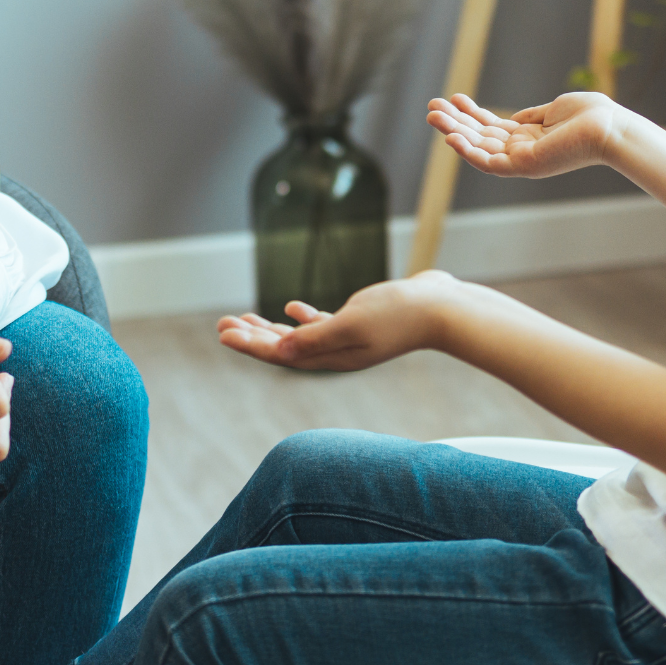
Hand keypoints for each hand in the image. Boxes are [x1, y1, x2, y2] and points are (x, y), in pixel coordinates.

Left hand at [215, 272, 466, 371]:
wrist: (443, 309)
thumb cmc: (399, 315)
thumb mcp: (352, 324)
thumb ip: (316, 337)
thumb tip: (278, 349)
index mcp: (332, 357)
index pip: (281, 355)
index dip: (250, 345)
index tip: (223, 334)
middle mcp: (337, 353)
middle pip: (284, 349)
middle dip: (252, 337)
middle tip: (222, 325)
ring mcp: (349, 339)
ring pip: (300, 337)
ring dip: (271, 328)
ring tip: (244, 319)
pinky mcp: (360, 322)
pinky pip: (323, 324)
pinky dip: (304, 317)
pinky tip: (291, 307)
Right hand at [427, 92, 622, 178]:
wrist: (610, 127)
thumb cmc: (592, 116)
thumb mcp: (554, 110)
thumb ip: (533, 116)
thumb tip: (515, 118)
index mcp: (530, 138)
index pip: (492, 128)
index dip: (471, 115)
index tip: (453, 99)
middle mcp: (523, 152)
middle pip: (480, 137)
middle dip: (455, 122)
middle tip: (431, 107)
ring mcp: (522, 161)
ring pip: (479, 149)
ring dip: (454, 132)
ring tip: (431, 115)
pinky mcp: (525, 166)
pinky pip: (489, 162)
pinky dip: (469, 151)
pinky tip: (452, 137)